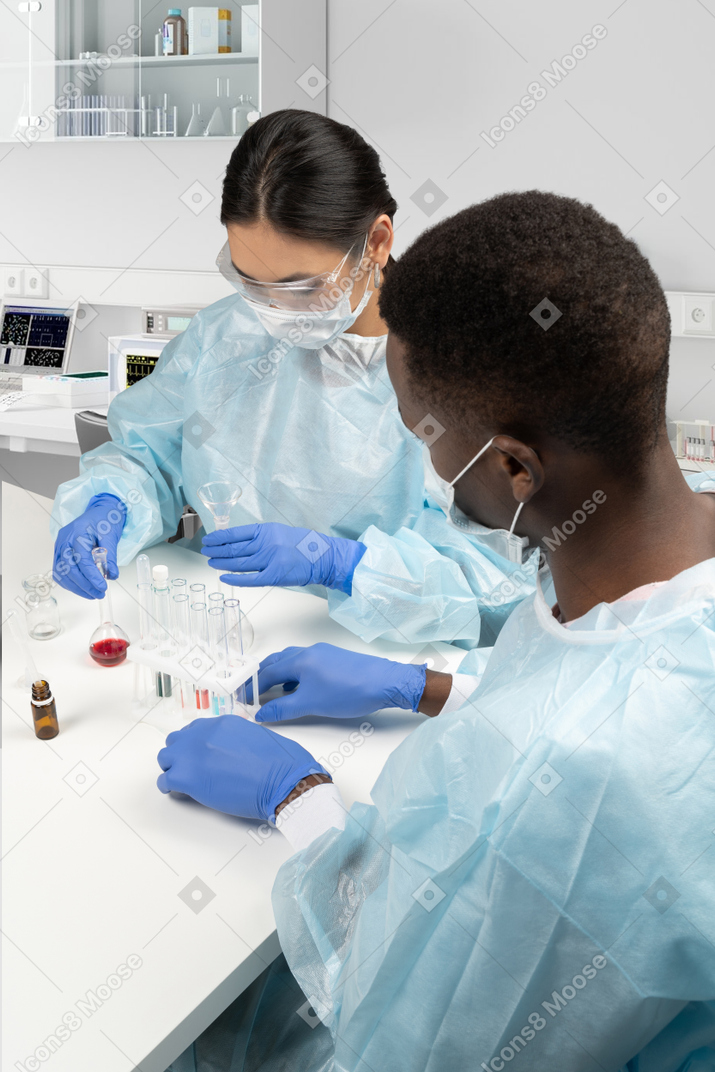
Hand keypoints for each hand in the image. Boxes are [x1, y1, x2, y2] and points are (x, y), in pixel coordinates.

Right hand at [53, 494, 125, 598]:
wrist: (100, 511)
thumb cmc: (105, 520)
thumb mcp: (111, 536)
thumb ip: (111, 557)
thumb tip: (111, 576)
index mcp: (77, 532)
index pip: (81, 559)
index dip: (91, 576)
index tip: (103, 586)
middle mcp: (64, 539)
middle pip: (68, 568)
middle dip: (84, 585)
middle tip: (99, 593)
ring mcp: (60, 546)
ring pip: (61, 572)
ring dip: (76, 587)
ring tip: (92, 594)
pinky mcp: (60, 552)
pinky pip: (60, 571)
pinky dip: (70, 582)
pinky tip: (82, 588)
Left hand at [156, 714, 328, 821]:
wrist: (283, 781)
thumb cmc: (282, 763)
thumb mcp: (259, 737)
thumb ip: (238, 739)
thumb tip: (233, 751)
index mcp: (223, 723)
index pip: (196, 729)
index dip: (197, 744)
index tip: (201, 755)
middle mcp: (204, 733)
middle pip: (177, 740)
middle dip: (181, 754)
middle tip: (192, 769)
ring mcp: (193, 755)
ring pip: (166, 757)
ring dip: (173, 767)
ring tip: (184, 781)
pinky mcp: (187, 777)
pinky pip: (164, 780)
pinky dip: (168, 787)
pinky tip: (179, 792)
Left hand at [201, 522, 365, 593]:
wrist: (322, 557)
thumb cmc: (302, 544)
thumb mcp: (278, 532)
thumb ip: (259, 537)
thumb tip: (236, 542)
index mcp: (266, 530)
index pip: (235, 533)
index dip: (219, 537)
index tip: (210, 539)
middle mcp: (265, 544)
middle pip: (233, 549)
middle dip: (216, 550)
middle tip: (206, 551)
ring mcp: (269, 561)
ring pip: (238, 563)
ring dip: (221, 563)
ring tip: (211, 562)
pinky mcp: (273, 576)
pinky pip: (248, 579)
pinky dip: (234, 578)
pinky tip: (224, 576)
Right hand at [255, 642, 426, 722]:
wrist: (385, 682)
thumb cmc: (349, 692)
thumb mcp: (311, 704)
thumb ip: (283, 708)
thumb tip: (261, 713)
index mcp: (300, 660)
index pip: (267, 672)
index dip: (252, 686)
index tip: (243, 697)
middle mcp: (309, 652)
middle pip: (277, 661)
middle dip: (262, 675)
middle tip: (251, 690)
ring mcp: (323, 654)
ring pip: (292, 661)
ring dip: (279, 673)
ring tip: (272, 690)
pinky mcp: (334, 659)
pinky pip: (306, 663)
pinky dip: (295, 674)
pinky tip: (299, 688)